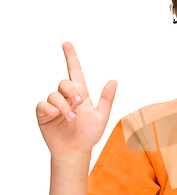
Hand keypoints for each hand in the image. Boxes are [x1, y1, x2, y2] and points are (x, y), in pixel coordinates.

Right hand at [36, 42, 117, 160]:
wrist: (76, 151)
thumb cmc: (89, 134)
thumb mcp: (102, 116)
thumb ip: (107, 99)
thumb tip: (114, 80)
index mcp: (81, 94)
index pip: (75, 72)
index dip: (71, 58)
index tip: (66, 44)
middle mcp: (67, 97)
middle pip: (65, 83)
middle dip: (72, 91)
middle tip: (80, 103)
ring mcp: (54, 105)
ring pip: (55, 95)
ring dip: (64, 106)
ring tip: (72, 118)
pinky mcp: (44, 114)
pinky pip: (43, 105)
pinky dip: (50, 108)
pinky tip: (56, 114)